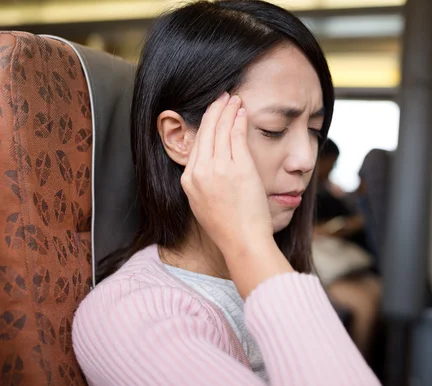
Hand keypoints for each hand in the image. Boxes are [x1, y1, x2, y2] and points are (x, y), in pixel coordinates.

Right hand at [180, 92, 271, 253]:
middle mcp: (200, 172)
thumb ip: (202, 182)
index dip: (205, 125)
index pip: (196, 144)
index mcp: (189, 181)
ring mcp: (220, 169)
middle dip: (215, 110)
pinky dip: (239, 121)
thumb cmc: (227, 227)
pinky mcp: (239, 168)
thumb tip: (206, 165)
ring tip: (234, 99)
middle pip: (206, 132)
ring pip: (221, 130)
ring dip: (228, 110)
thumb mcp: (203, 204)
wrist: (242, 241)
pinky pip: (237, 136)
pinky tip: (242, 112)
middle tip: (223, 97)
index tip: (212, 113)